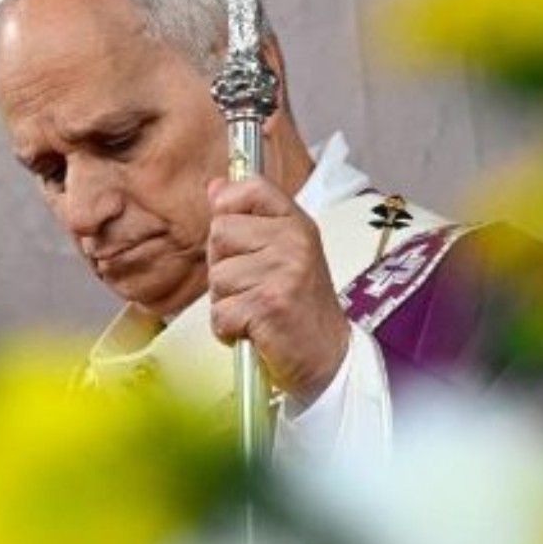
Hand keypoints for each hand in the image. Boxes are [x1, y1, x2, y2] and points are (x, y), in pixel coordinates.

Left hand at [205, 175, 350, 405]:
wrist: (327, 356)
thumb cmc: (299, 304)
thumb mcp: (283, 251)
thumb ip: (249, 218)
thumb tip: (215, 187)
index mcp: (297, 223)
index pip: (252, 187)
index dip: (230, 206)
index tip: (238, 236)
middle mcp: (293, 241)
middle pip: (220, 232)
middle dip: (224, 265)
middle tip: (253, 285)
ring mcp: (282, 272)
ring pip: (217, 276)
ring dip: (227, 301)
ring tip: (256, 309)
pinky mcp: (268, 306)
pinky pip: (220, 311)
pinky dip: (228, 329)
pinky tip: (252, 330)